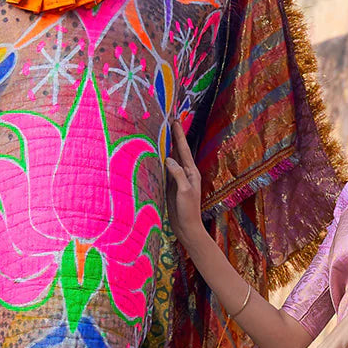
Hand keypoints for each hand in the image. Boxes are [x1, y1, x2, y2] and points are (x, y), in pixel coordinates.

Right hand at [165, 122, 205, 250]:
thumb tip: (168, 158)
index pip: (184, 149)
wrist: (186, 227)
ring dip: (166, 146)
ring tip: (160, 133)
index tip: (174, 120)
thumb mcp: (184, 191)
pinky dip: (160, 160)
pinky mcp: (170, 186)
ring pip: (171, 158)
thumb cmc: (188, 210)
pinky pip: (164, 169)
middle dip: (173, 136)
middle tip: (167, 121)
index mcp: (191, 172)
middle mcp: (185, 173)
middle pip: (178, 151)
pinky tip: (155, 154)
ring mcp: (177, 179)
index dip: (178, 135)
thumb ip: (177, 174)